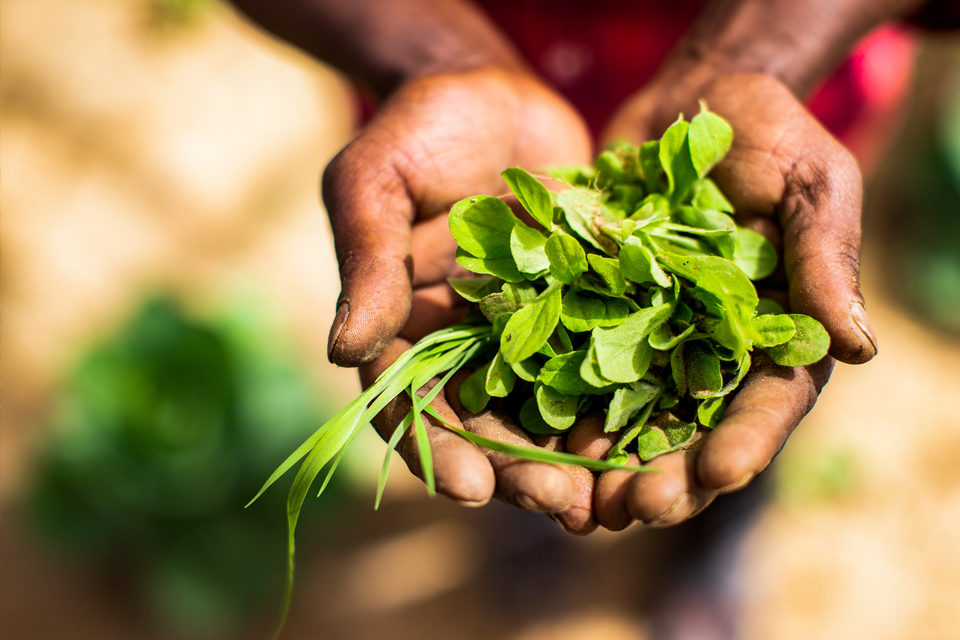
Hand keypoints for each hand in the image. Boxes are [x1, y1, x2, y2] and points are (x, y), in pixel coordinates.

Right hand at [324, 67, 596, 531]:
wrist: (492, 91)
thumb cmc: (417, 129)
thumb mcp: (376, 183)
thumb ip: (367, 262)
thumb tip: (340, 353)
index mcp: (403, 327)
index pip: (411, 404)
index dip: (438, 451)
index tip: (470, 489)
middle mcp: (464, 342)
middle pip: (486, 423)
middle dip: (519, 468)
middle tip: (560, 502)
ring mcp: (525, 329)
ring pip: (548, 408)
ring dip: (575, 453)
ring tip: (612, 495)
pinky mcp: (581, 306)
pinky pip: (602, 359)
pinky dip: (623, 400)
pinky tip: (654, 434)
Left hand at [573, 72, 872, 528]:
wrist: (687, 106)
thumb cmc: (768, 137)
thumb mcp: (811, 182)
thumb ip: (825, 258)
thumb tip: (859, 348)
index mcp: (778, 333)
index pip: (769, 400)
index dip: (748, 439)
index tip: (723, 473)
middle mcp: (712, 349)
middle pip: (693, 427)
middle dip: (669, 472)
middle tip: (638, 508)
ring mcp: (651, 336)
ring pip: (630, 415)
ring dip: (607, 460)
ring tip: (582, 500)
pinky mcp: (596, 314)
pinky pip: (573, 364)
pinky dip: (556, 402)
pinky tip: (532, 434)